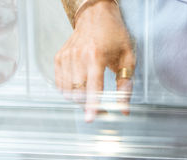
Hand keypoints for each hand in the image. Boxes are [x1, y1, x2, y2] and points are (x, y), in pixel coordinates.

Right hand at [55, 0, 135, 121]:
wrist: (95, 15)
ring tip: (90, 96)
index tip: (90, 118)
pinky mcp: (59, 58)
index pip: (92, 86)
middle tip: (100, 108)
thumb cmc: (113, 34)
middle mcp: (78, 56)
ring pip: (67, 91)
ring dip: (78, 100)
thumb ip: (125, 85)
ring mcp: (66, 57)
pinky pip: (60, 84)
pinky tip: (79, 87)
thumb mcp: (127, 58)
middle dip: (87, 105)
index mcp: (96, 56)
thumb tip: (124, 109)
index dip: (92, 105)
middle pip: (78, 93)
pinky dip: (69, 91)